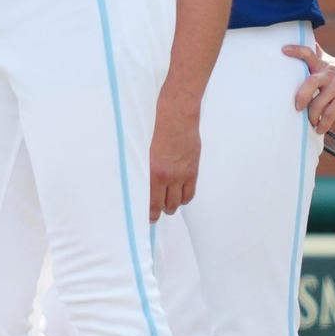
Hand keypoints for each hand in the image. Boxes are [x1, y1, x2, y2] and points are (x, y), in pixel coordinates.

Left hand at [149, 92, 200, 220]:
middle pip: (166, 205)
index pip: (151, 202)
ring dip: (173, 205)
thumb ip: (144, 169)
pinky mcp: (193, 171)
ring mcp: (182, 175)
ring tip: (168, 204)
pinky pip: (190, 193)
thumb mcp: (143, 151)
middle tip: (157, 212)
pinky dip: (184, 198)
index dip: (150, 213)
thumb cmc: (156, 130)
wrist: (176, 117)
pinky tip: (179, 196)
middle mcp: (168, 176)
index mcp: (152, 172)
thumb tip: (141, 184)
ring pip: (179, 202)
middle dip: (161, 211)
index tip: (148, 218)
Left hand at [285, 42, 334, 134]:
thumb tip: (304, 39)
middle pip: (310, 82)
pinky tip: (319, 129)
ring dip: (312, 115)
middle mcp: (327, 75)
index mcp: (321, 66)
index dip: (296, 50)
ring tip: (309, 122)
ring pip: (319, 102)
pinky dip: (324, 123)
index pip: (308, 53)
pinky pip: (330, 114)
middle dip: (301, 96)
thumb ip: (316, 54)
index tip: (283, 50)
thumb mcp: (329, 61)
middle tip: (297, 107)